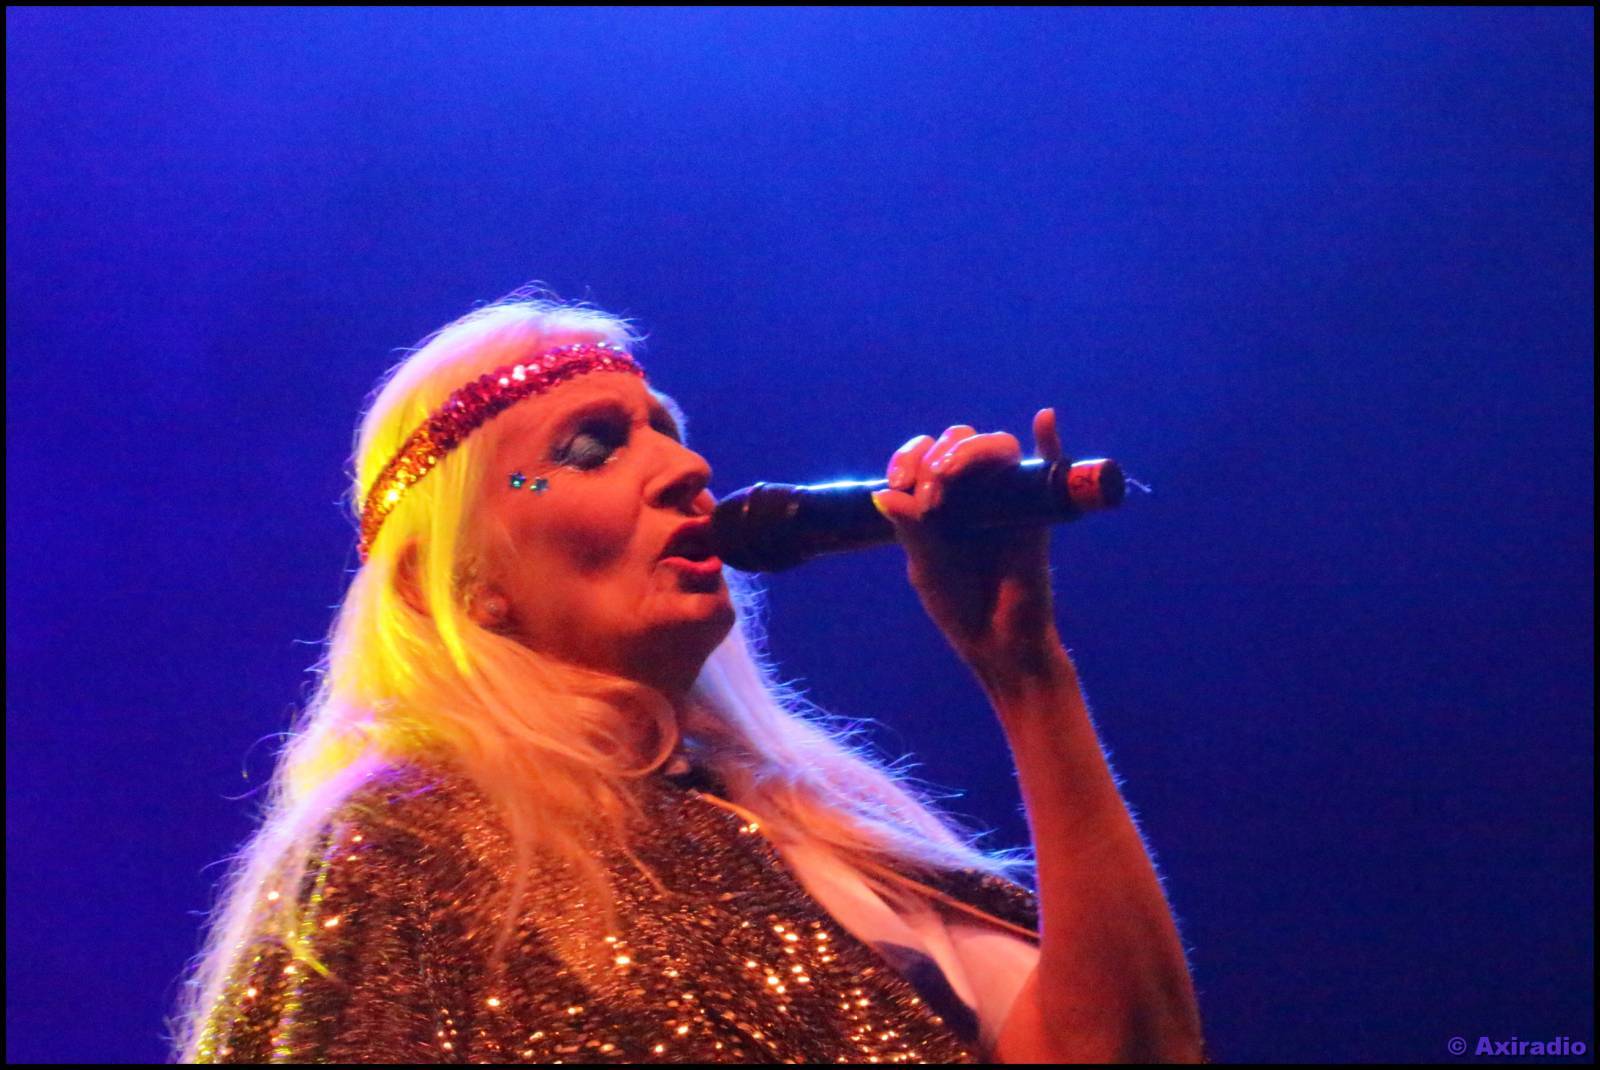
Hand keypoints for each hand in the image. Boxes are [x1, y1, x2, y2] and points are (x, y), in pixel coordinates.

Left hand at [871, 408, 1068, 678]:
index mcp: (939, 500)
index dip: (908, 456)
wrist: (998, 643)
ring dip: (970, 450)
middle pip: (958, 441)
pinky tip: (1044, 418)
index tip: (898, 482)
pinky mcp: (1038, 510)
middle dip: (937, 456)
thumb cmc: (960, 606)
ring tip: (949, 475)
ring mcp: (1006, 496)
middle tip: (930, 496)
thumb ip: (911, 530)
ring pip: (996, 446)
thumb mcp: (926, 568)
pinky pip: (1050, 466)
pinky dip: (1050, 439)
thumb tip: (884, 494)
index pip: (923, 456)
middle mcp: (972, 490)